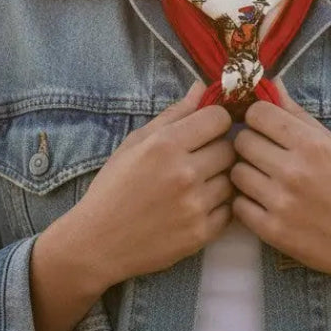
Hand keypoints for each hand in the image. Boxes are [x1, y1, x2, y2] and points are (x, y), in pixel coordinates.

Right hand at [70, 81, 235, 286]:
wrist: (98, 243)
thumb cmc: (113, 189)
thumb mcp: (134, 144)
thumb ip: (172, 115)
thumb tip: (202, 87)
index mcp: (165, 146)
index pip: (219, 119)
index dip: (215, 122)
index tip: (206, 130)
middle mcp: (184, 174)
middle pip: (230, 149)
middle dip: (219, 150)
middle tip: (200, 160)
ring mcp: (196, 206)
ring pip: (233, 180)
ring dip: (219, 179)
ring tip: (196, 186)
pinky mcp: (202, 233)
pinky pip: (230, 210)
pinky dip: (218, 207)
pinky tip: (195, 207)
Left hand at [230, 79, 330, 330]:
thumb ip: (299, 116)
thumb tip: (270, 84)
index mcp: (312, 145)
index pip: (258, 114)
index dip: (257, 118)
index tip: (263, 127)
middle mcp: (294, 171)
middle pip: (241, 141)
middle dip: (248, 144)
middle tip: (262, 155)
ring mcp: (281, 202)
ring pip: (235, 172)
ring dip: (245, 173)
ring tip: (263, 180)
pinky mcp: (271, 230)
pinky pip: (237, 205)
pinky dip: (246, 203)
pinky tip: (263, 203)